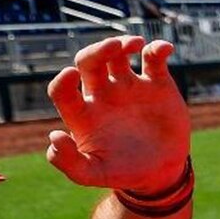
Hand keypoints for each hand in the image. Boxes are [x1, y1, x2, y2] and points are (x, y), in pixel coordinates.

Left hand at [44, 37, 189, 194]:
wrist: (160, 172)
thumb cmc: (123, 172)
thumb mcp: (93, 174)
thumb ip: (70, 163)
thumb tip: (54, 137)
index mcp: (83, 113)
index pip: (62, 90)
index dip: (63, 80)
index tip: (71, 75)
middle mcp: (102, 94)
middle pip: (89, 62)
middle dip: (97, 51)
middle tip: (113, 47)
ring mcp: (128, 87)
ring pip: (117, 55)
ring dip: (123, 44)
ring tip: (135, 45)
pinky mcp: (155, 84)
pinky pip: (153, 59)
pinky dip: (158, 49)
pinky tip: (165, 49)